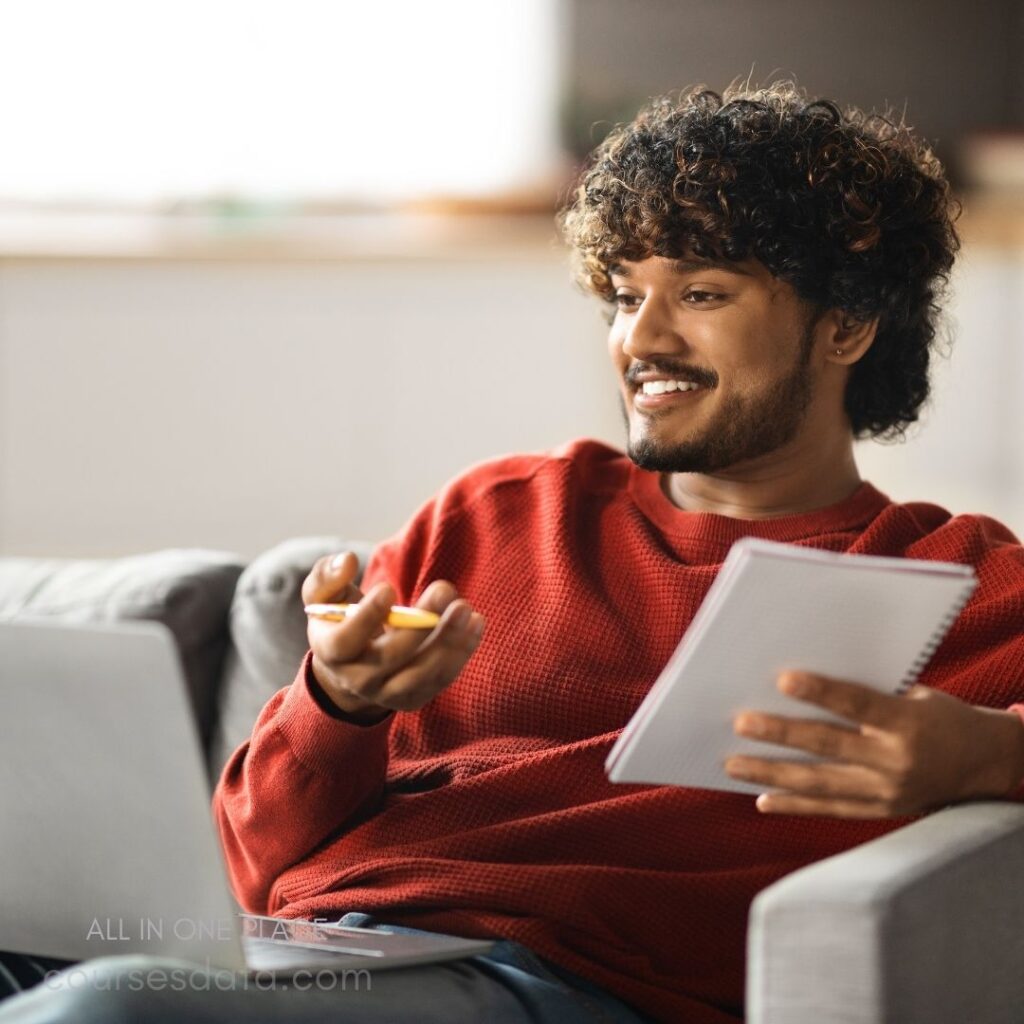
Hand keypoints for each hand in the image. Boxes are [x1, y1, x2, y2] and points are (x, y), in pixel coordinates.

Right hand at [302, 551, 484, 722]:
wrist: (352, 666)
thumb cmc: (339, 619)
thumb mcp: (324, 596)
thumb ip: (328, 576)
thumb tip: (348, 560)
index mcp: (332, 652)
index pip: (346, 641)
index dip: (367, 617)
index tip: (389, 588)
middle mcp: (359, 679)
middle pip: (391, 658)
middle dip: (420, 625)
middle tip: (443, 589)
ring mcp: (389, 693)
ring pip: (422, 674)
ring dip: (448, 641)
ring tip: (465, 609)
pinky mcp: (415, 697)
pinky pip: (442, 678)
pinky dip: (461, 651)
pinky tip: (475, 622)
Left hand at [723, 671, 1023, 818]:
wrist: (986, 763)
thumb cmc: (938, 715)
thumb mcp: (911, 695)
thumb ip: (866, 695)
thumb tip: (799, 687)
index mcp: (907, 722)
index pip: (857, 704)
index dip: (821, 692)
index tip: (783, 680)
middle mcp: (896, 761)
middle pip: (829, 746)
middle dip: (780, 734)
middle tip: (740, 723)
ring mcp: (887, 792)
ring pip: (820, 784)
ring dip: (772, 774)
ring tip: (733, 764)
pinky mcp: (880, 811)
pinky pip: (830, 810)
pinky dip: (793, 805)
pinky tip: (761, 799)